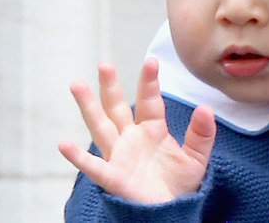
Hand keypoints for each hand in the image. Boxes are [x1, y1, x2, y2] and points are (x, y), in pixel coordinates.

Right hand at [57, 58, 216, 203]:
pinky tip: (64, 144)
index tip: (151, 61)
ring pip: (100, 127)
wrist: (172, 212)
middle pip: (117, 108)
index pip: (149, 101)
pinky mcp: (112, 177)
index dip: (149, 82)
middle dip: (110, 86)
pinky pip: (92, 166)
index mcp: (152, 130)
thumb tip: (205, 108)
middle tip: (104, 64)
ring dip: (88, 107)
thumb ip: (202, 133)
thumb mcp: (197, 156)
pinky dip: (77, 157)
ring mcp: (119, 156)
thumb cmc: (180, 184)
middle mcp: (131, 139)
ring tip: (77, 85)